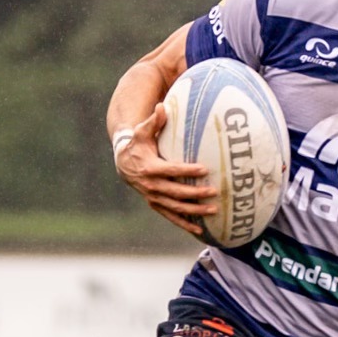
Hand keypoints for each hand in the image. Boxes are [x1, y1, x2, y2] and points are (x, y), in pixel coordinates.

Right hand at [114, 102, 215, 235]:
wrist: (123, 162)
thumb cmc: (138, 143)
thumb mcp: (142, 131)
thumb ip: (154, 121)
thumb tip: (162, 106)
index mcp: (150, 167)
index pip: (171, 170)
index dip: (187, 170)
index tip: (204, 169)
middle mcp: (151, 185)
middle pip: (176, 192)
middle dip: (195, 193)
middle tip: (214, 191)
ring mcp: (153, 197)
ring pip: (176, 207)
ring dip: (194, 210)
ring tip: (213, 210)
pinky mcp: (156, 204)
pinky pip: (171, 217)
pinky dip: (185, 224)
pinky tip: (200, 230)